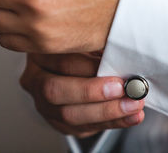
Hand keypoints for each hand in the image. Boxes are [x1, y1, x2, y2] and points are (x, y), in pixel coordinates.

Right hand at [20, 53, 144, 137]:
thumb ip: (99, 46)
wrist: (79, 67)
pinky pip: (82, 128)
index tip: (114, 70)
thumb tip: (121, 52)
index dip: (89, 67)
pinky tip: (130, 117)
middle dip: (93, 93)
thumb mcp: (88, 41)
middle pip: (56, 91)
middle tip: (122, 90)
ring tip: (132, 106)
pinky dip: (111, 123)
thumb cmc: (84, 50)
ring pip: (68, 115)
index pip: (60, 61)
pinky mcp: (57, 122)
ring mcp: (43, 104)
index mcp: (40, 54)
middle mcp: (35, 80)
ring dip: (106, 112)